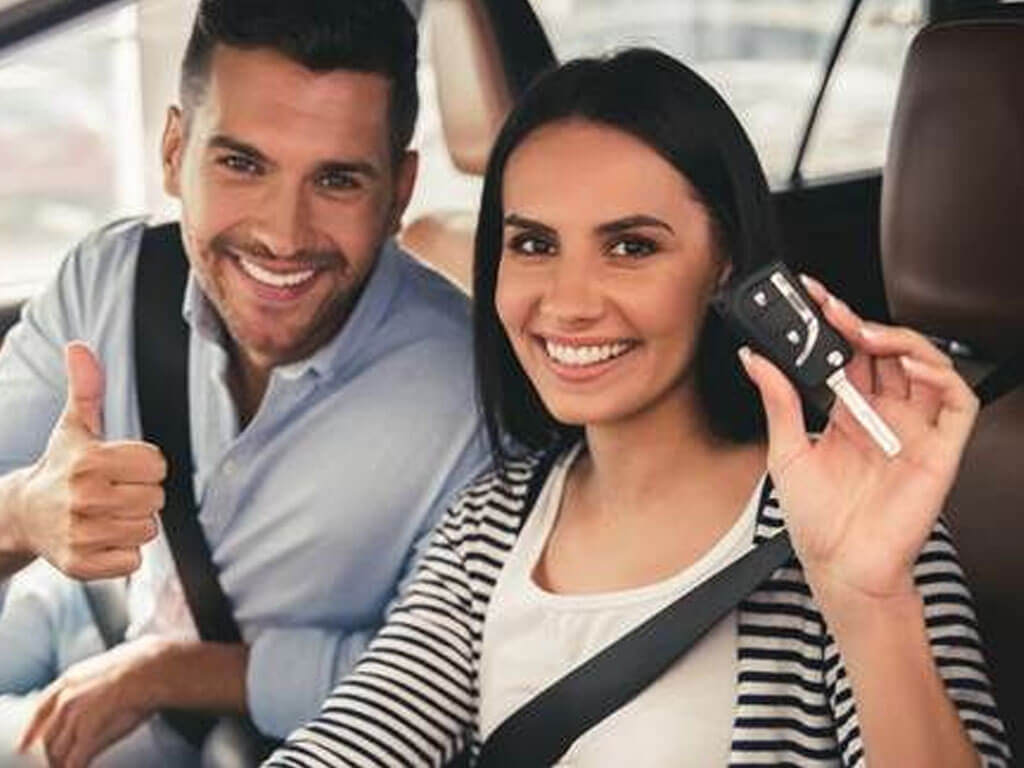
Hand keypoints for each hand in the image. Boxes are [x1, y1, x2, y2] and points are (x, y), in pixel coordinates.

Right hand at [11, 342, 165, 578]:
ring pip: (147, 529)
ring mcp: (82, 533)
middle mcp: (84, 497)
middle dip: (141, 495)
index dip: (145, 466)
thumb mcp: (74, 426)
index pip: (157, 465)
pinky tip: (100, 538)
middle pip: (156, 499)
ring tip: (106, 514)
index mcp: (90, 461)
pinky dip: (122, 553)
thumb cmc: (62, 466)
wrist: (23, 516)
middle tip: (113, 493)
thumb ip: (86, 388)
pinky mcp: (82, 565)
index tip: (121, 467)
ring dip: (133, 524)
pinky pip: (133, 560)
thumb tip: (78, 347)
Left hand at [17, 637, 168, 767]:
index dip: (32, 730)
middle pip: (48, 736)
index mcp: (68, 680)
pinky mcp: (88, 730)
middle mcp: (66, 698)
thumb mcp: (104, 671)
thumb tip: (83, 704)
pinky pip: (75, 760)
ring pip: (58, 751)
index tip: (26, 744)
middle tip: (58, 763)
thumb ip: (87, 688)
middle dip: (52, 753)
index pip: (39, 711)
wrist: (154, 667)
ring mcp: (75, 714)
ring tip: (71, 767)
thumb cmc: (139, 668)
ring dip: (62, 763)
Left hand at [739, 276, 977, 603]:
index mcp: (847, 415)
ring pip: (924, 366)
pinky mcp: (939, 450)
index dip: (835, 325)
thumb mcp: (786, 452)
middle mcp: (882, 417)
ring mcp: (912, 431)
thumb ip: (778, 402)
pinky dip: (940, 376)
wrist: (840, 568)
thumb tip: (755, 358)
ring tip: (864, 333)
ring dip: (898, 340)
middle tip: (831, 309)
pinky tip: (910, 365)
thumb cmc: (816, 522)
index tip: (811, 298)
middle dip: (859, 324)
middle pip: (883, 354)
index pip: (848, 356)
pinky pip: (956, 402)